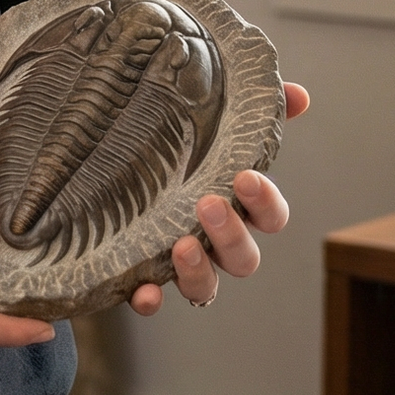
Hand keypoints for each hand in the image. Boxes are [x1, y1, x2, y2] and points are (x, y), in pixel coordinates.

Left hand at [129, 81, 310, 314]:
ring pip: (206, 287)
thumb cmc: (169, 149)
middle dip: (231, 234)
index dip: (265, 202)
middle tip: (208, 205)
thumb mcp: (203, 121)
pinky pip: (152, 300)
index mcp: (235, 207)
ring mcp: (179, 265)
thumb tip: (296, 94)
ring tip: (181, 246)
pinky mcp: (141, 278)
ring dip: (199, 272)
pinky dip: (151, 300)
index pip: (270, 215)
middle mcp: (213, 242)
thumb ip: (251, 108)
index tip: (245, 178)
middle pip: (244, 258)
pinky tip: (144, 292)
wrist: (97, 170)